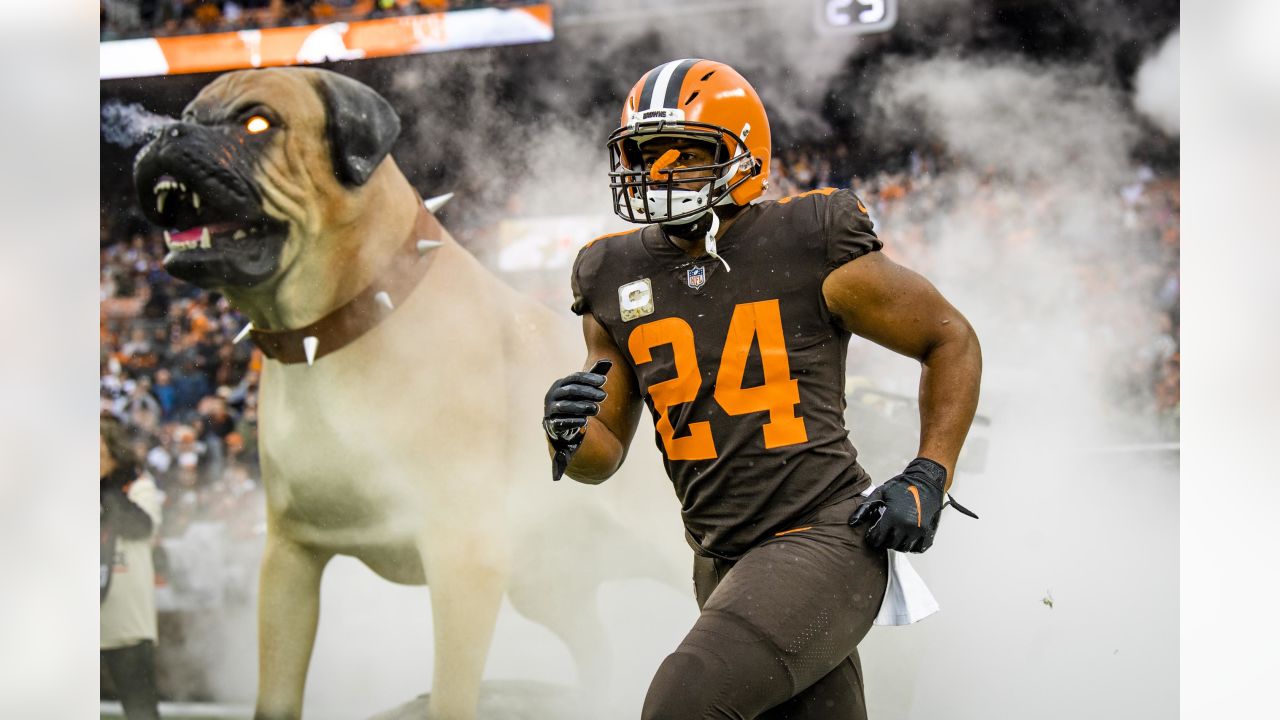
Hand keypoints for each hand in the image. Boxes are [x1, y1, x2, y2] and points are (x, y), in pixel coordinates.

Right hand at [543, 359, 611, 480]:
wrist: (558, 422)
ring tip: (597, 409)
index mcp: (560, 384)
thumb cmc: (574, 401)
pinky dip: (572, 421)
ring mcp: (550, 409)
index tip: (604, 380)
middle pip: (571, 390)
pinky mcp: (551, 423)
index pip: (575, 377)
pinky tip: (584, 421)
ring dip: (581, 407)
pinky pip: (561, 422)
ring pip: (565, 406)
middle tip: (604, 396)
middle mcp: (553, 394)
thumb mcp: (584, 389)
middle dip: (588, 392)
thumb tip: (609, 361)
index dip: (589, 378)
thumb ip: (594, 376)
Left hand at [849, 457, 949, 552]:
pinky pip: (918, 548)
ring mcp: (918, 530)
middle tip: (882, 535)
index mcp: (892, 517)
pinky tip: (906, 537)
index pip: (878, 538)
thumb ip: (864, 509)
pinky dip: (911, 546)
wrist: (926, 481)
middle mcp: (906, 526)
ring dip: (897, 544)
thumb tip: (852, 523)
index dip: (872, 539)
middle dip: (884, 541)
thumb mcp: (880, 494)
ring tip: (893, 535)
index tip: (872, 537)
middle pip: (890, 544)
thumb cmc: (902, 486)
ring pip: (903, 548)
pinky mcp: (928, 531)